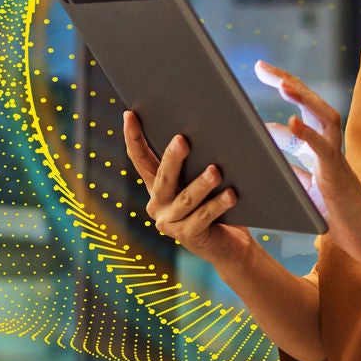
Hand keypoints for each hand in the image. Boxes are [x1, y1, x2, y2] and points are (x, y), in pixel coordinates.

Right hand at [122, 110, 252, 266]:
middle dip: (173, 158)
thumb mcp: (205, 181)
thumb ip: (199, 161)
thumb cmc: (219, 203)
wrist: (229, 246)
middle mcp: (158, 204)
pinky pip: (203, 217)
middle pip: (163, 177)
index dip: (134, 137)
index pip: (141, 159)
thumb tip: (211, 128)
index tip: (130, 114)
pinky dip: (217, 205)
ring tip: (215, 171)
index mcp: (158, 186)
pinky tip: (231, 194)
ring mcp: (170, 223)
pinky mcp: (188, 237)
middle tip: (183, 140)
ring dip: (201, 183)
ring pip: (186, 198)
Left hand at [253, 59, 360, 278]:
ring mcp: (337, 161)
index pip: (303, 111)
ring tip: (281, 83)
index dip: (287, 89)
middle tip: (263, 66)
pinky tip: (291, 123)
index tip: (265, 71)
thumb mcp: (308, 192)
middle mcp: (331, 150)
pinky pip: (325, 151)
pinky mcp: (339, 178)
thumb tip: (264, 157)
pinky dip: (308, 135)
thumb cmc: (343, 219)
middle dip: (289, 82)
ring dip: (303, 99)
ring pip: (324, 119)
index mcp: (323, 151)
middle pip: (313, 105)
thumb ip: (291, 172)